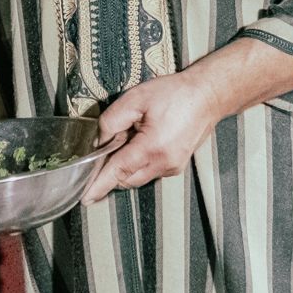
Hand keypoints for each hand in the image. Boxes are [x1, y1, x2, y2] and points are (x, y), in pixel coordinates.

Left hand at [84, 69, 228, 202]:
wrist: (208, 96)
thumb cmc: (174, 94)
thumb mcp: (136, 99)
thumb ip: (111, 121)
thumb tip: (99, 141)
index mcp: (152, 148)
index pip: (118, 173)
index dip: (99, 186)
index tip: (85, 198)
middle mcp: (164, 164)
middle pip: (126, 180)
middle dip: (111, 171)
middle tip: (105, 149)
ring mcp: (172, 167)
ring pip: (138, 177)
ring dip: (126, 166)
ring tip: (130, 138)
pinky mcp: (176, 166)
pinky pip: (150, 172)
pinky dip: (140, 163)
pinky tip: (142, 141)